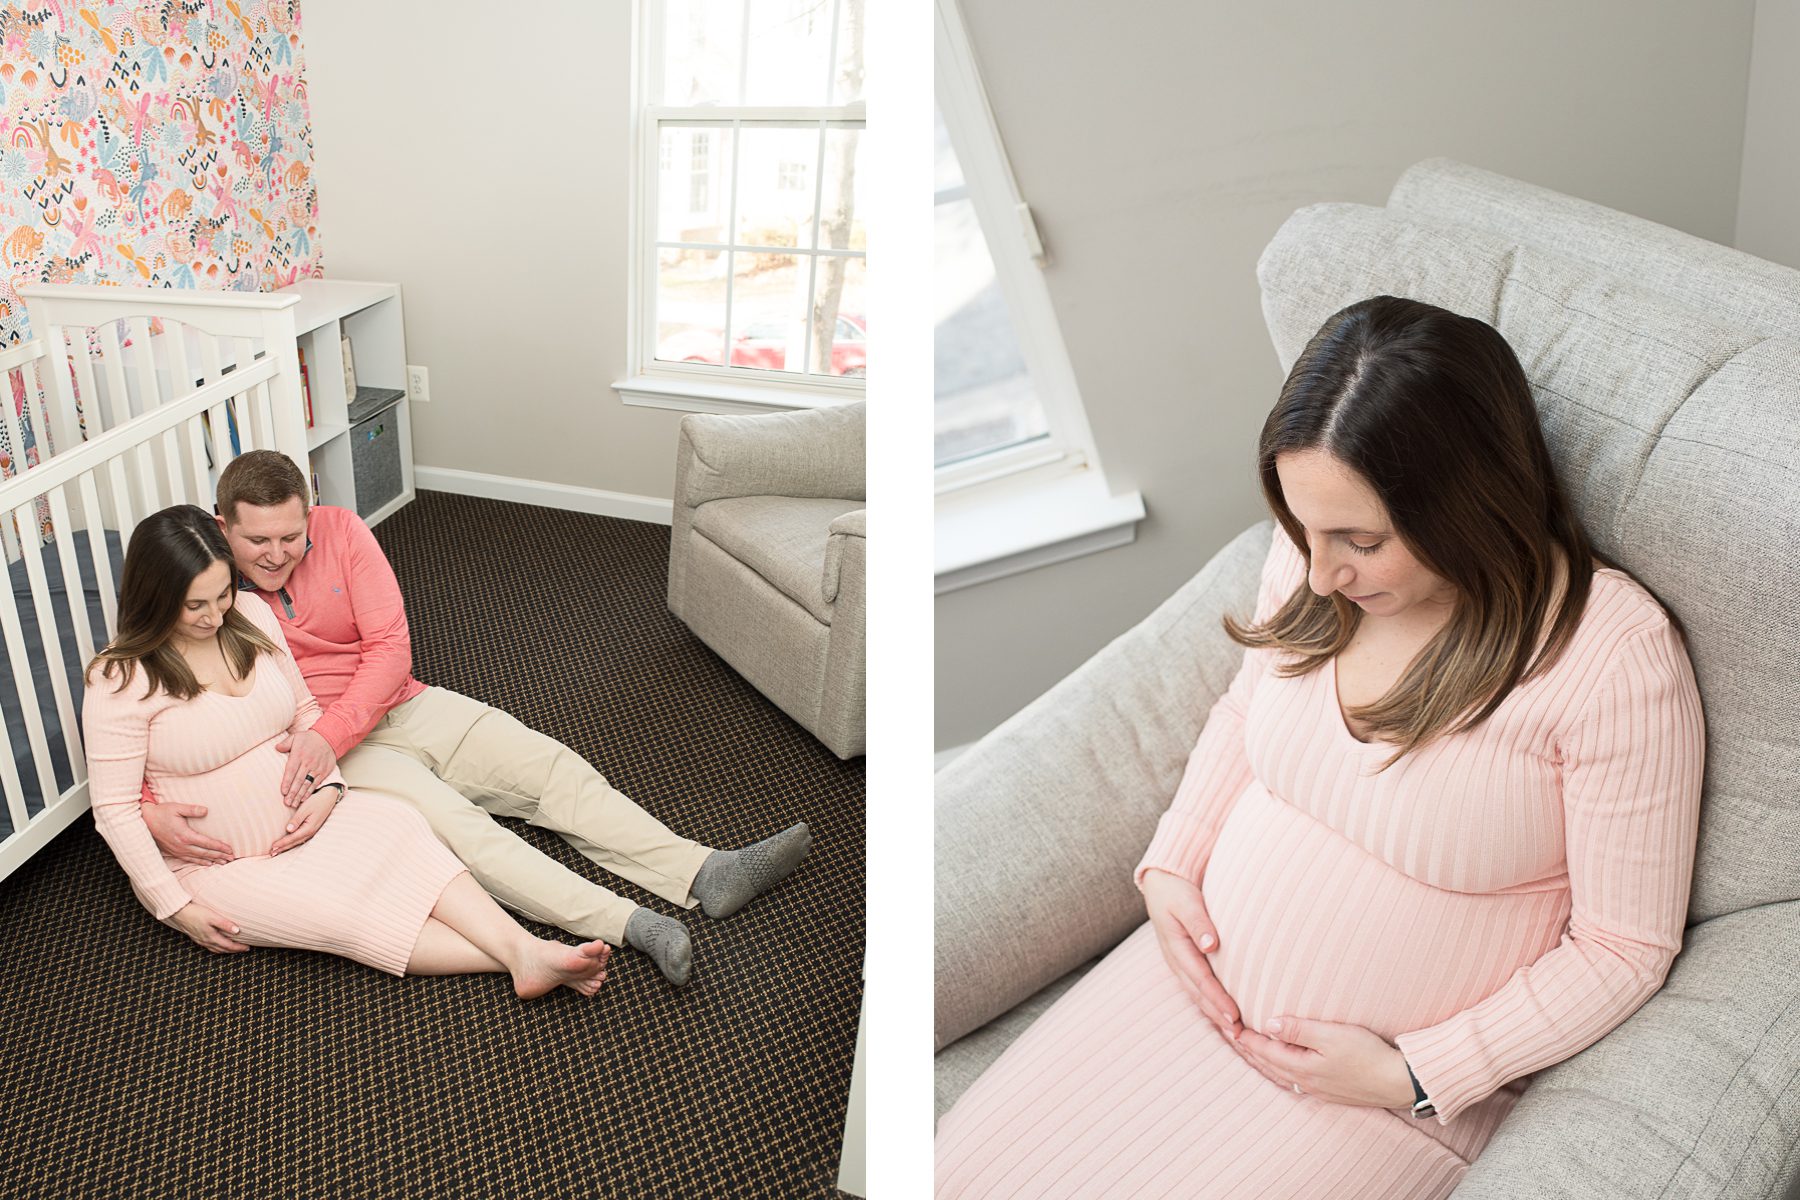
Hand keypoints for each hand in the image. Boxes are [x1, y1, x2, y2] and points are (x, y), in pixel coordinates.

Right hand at [141, 800, 234, 864]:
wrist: (144, 821)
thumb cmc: (162, 812)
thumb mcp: (177, 807)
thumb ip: (192, 809)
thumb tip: (206, 810)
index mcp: (185, 836)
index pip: (207, 843)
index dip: (220, 847)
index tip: (230, 849)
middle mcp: (182, 846)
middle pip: (205, 853)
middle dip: (220, 856)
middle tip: (232, 858)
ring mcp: (177, 850)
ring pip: (198, 858)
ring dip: (212, 860)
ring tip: (224, 863)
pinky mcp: (173, 852)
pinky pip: (189, 859)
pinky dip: (200, 862)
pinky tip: (208, 864)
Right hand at [168, 900, 249, 953]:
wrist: (178, 912)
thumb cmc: (196, 913)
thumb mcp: (212, 917)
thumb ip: (225, 924)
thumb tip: (237, 931)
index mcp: (211, 937)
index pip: (228, 946)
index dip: (238, 948)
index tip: (247, 947)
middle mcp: (206, 941)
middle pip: (222, 949)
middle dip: (234, 950)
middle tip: (244, 949)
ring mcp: (200, 940)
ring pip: (215, 949)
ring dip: (225, 950)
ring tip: (233, 948)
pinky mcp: (196, 937)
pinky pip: (209, 946)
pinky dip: (217, 947)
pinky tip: (218, 944)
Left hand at [269, 783, 341, 855]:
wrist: (329, 798)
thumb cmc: (316, 801)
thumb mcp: (305, 808)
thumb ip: (296, 820)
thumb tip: (288, 830)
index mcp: (308, 828)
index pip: (292, 838)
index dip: (282, 843)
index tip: (272, 847)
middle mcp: (310, 832)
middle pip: (294, 842)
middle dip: (283, 848)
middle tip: (272, 853)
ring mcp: (312, 831)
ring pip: (297, 842)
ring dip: (287, 846)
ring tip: (277, 851)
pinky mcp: (311, 829)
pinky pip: (300, 838)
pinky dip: (292, 842)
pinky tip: (289, 843)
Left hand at [276, 729, 338, 807]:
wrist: (329, 738)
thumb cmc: (309, 739)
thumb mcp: (296, 737)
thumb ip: (286, 743)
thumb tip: (277, 748)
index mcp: (299, 755)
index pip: (291, 770)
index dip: (287, 782)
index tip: (283, 792)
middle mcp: (308, 763)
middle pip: (299, 780)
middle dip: (292, 792)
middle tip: (287, 802)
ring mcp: (317, 768)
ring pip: (307, 784)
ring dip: (300, 795)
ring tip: (294, 804)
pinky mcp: (324, 771)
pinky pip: (316, 783)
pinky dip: (310, 791)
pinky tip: (304, 798)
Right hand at [1141, 867, 1242, 1041]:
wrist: (1161, 882)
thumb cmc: (1175, 891)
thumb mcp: (1185, 901)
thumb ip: (1198, 922)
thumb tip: (1211, 945)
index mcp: (1176, 947)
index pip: (1200, 978)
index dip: (1217, 999)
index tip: (1234, 1016)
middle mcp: (1176, 959)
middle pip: (1198, 993)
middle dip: (1217, 1015)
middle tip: (1239, 1035)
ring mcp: (1178, 962)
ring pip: (1197, 994)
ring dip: (1214, 1013)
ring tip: (1233, 1032)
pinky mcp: (1184, 961)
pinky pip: (1197, 986)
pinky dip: (1210, 1002)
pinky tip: (1222, 1013)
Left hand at [1233, 1016, 1416, 1107]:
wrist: (1398, 1082)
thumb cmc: (1367, 1055)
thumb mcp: (1332, 1035)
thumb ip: (1299, 1030)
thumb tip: (1269, 1024)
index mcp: (1301, 1068)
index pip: (1264, 1050)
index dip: (1245, 1037)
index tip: (1228, 1025)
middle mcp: (1304, 1082)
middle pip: (1267, 1064)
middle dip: (1247, 1049)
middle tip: (1229, 1034)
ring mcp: (1317, 1089)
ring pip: (1278, 1073)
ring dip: (1261, 1059)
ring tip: (1248, 1048)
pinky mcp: (1329, 1090)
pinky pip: (1292, 1078)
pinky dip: (1278, 1067)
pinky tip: (1280, 1063)